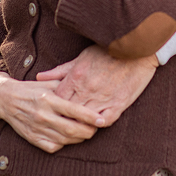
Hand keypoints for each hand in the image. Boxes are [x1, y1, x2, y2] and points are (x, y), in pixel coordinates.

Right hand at [0, 72, 103, 153]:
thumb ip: (66, 86)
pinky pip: (53, 147)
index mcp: (48, 99)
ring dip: (78, 138)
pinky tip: (70, 138)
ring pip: (64, 140)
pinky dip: (64, 144)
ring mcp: (37, 129)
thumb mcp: (47, 83)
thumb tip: (86, 88)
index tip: (101, 120)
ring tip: (87, 133)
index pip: (73, 110)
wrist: (6, 100)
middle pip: (71, 129)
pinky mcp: (33, 139)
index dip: (89, 117)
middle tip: (97, 128)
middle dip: (88, 131)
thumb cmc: (31, 89)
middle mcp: (42, 115)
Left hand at [37, 44, 157, 126]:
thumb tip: (39, 77)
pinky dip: (98, 125)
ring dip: (79, 124)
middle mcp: (87, 89)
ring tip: (75, 127)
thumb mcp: (81, 57)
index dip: (54, 105)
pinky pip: (105, 121)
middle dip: (63, 117)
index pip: (57, 98)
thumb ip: (60, 70)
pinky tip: (94, 125)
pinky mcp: (119, 103)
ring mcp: (103, 97)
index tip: (53, 109)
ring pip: (84, 119)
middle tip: (60, 123)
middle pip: (68, 111)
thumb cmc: (107, 50)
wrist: (136, 47)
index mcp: (77, 76)